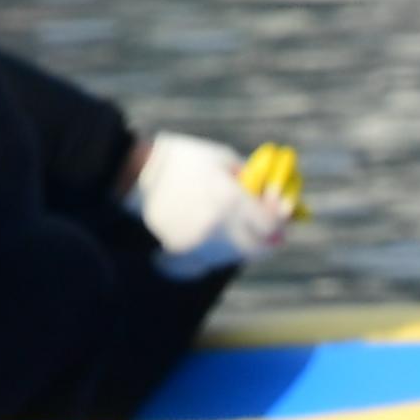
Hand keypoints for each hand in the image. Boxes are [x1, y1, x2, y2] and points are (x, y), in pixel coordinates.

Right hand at [125, 131, 292, 278]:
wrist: (136, 176)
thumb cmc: (183, 160)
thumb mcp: (223, 159)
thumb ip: (251, 180)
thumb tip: (274, 197)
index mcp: (230, 200)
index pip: (270, 224)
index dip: (281, 219)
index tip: (283, 212)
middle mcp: (219, 228)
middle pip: (258, 249)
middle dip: (269, 240)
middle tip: (272, 229)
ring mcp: (201, 245)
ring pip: (237, 256)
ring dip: (247, 244)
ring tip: (240, 225)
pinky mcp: (185, 254)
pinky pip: (213, 260)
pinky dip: (223, 251)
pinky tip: (219, 234)